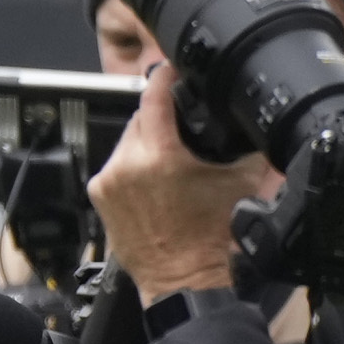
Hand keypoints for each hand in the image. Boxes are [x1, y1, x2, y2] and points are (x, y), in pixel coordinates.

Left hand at [84, 60, 263, 301]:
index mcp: (159, 156)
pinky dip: (133, 163)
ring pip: (127, 140)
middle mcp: (127, 164)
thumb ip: (242, 141)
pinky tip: (152, 175)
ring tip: (170, 156)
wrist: (182, 276)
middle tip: (181, 122)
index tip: (172, 67)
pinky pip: (117, 164)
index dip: (166, 76)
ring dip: (146, 140)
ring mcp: (109, 181)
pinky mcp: (99, 194)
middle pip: (140, 118)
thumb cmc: (208, 236)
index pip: (155, 96)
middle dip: (160, 116)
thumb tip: (244, 114)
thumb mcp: (239, 178)